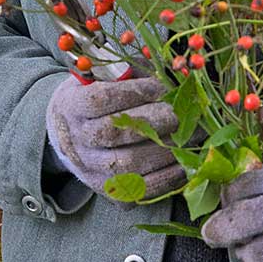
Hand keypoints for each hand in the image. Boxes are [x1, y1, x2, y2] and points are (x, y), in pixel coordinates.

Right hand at [45, 75, 184, 197]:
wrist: (69, 134)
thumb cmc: (94, 97)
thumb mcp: (102, 77)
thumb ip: (131, 72)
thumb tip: (170, 70)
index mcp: (72, 106)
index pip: (100, 99)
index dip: (134, 92)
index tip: (161, 86)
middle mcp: (76, 141)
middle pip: (114, 134)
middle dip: (155, 121)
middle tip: (182, 112)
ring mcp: (91, 170)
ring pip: (128, 165)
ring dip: (165, 151)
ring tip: (192, 137)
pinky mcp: (108, 191)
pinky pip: (138, 191)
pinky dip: (166, 179)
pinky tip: (186, 163)